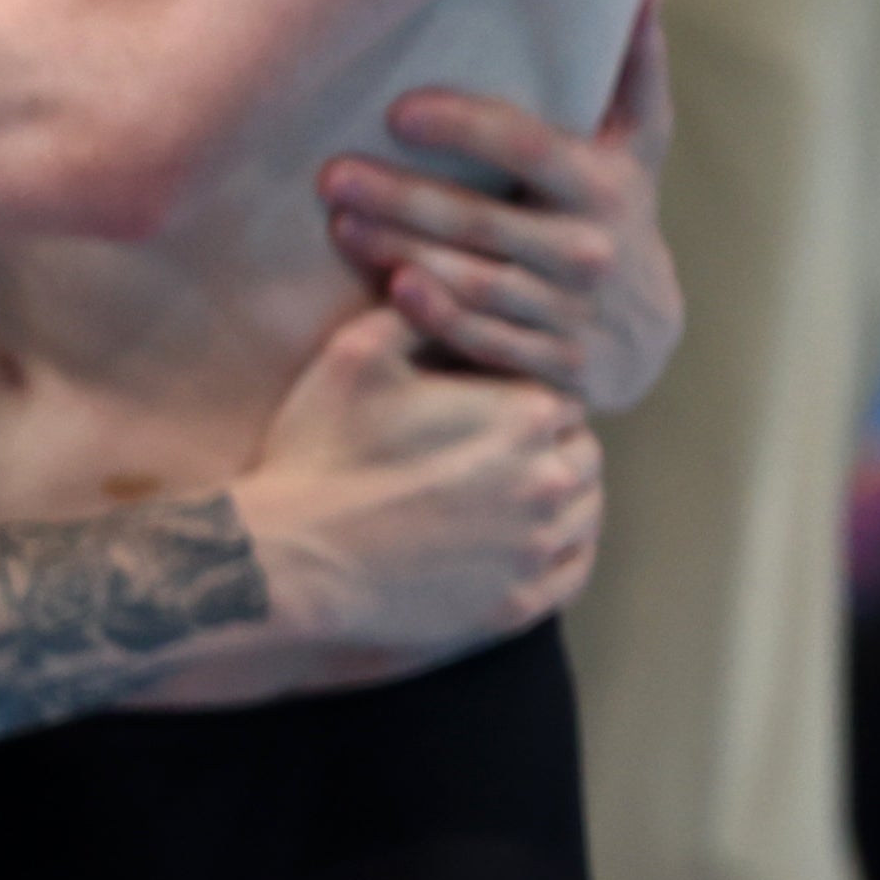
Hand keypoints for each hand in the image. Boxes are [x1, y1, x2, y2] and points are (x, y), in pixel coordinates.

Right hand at [220, 307, 602, 690]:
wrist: (294, 558)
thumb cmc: (320, 450)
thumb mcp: (355, 354)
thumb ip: (414, 310)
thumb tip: (435, 276)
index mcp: (522, 414)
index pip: (560, 391)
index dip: (523, 391)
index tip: (488, 398)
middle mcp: (547, 482)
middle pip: (581, 449)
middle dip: (548, 441)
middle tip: (496, 443)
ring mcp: (536, 550)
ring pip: (586, 510)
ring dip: (562, 493)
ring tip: (517, 487)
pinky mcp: (518, 603)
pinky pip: (574, 571)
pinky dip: (565, 549)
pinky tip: (535, 537)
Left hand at [315, 0, 683, 411]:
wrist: (647, 336)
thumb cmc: (615, 209)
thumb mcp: (635, 144)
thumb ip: (632, 65)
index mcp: (606, 184)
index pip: (529, 146)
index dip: (464, 127)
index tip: (397, 110)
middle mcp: (593, 250)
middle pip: (483, 220)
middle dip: (403, 196)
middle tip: (332, 174)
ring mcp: (574, 314)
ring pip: (475, 280)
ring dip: (402, 250)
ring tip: (341, 220)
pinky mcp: (556, 367)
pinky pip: (487, 340)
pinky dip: (438, 318)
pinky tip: (392, 289)